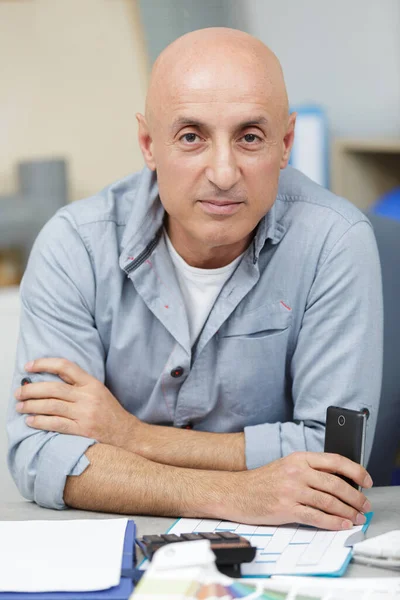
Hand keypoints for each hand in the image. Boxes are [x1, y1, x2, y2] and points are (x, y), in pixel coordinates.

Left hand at [14, 358, 136, 447]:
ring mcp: (85, 414)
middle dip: (31, 389)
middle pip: (53, 388)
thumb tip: (48, 383)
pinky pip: (56, 424)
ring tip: (20, 406)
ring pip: (51, 406)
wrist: (127, 434)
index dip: (44, 364)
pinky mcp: (83, 430)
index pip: (65, 366)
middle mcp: (88, 396)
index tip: (29, 366)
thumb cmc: (110, 413)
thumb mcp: (98, 391)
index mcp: (92, 383)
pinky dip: (40, 422)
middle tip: (19, 392)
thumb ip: (78, 385)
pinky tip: (30, 421)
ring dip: (31, 406)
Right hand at [227, 451, 372, 529]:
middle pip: (336, 483)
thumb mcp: (287, 466)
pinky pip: (316, 517)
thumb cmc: (262, 481)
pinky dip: (333, 522)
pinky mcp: (285, 508)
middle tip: (365, 505)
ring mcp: (291, 490)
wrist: (235, 492)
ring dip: (348, 512)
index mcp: (299, 458)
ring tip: (357, 517)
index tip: (367, 481)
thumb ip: (310, 470)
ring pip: (329, 501)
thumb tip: (340, 482)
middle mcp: (296, 471)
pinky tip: (341, 524)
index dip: (356, 471)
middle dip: (356, 497)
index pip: (335, 461)